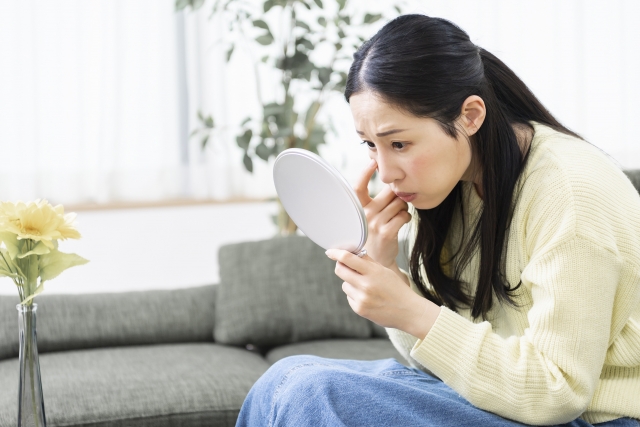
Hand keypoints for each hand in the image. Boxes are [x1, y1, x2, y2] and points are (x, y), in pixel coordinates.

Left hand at [325, 248, 439, 338]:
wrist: (408, 311)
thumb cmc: (396, 289)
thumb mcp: (384, 271)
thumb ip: (367, 262)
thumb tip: (350, 252)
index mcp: (373, 272)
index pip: (348, 259)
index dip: (336, 253)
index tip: (330, 252)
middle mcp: (365, 285)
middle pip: (340, 270)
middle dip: (341, 267)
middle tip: (346, 267)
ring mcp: (361, 298)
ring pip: (344, 284)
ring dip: (350, 283)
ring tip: (366, 287)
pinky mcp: (359, 309)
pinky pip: (349, 297)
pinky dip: (355, 295)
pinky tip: (368, 298)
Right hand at [354, 159, 411, 268]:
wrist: (376, 261)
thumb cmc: (375, 235)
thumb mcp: (368, 218)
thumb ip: (376, 202)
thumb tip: (390, 181)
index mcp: (358, 209)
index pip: (358, 187)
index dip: (365, 173)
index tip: (372, 162)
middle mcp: (365, 214)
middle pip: (389, 192)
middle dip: (398, 195)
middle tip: (397, 203)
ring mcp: (375, 223)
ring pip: (400, 203)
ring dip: (404, 207)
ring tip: (398, 215)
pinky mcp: (387, 232)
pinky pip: (404, 215)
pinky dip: (406, 217)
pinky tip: (402, 222)